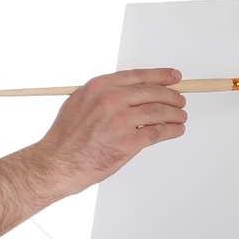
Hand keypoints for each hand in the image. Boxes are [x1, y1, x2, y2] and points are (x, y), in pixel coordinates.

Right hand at [35, 68, 187, 195]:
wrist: (57, 163)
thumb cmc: (65, 139)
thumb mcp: (78, 103)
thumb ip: (101, 95)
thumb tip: (123, 93)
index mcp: (100, 87)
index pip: (138, 76)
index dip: (161, 76)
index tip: (173, 77)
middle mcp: (112, 100)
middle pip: (152, 92)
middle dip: (172, 96)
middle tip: (180, 100)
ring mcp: (121, 121)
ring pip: (158, 112)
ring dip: (174, 114)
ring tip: (181, 116)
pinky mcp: (128, 142)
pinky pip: (157, 133)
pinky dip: (171, 130)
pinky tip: (176, 130)